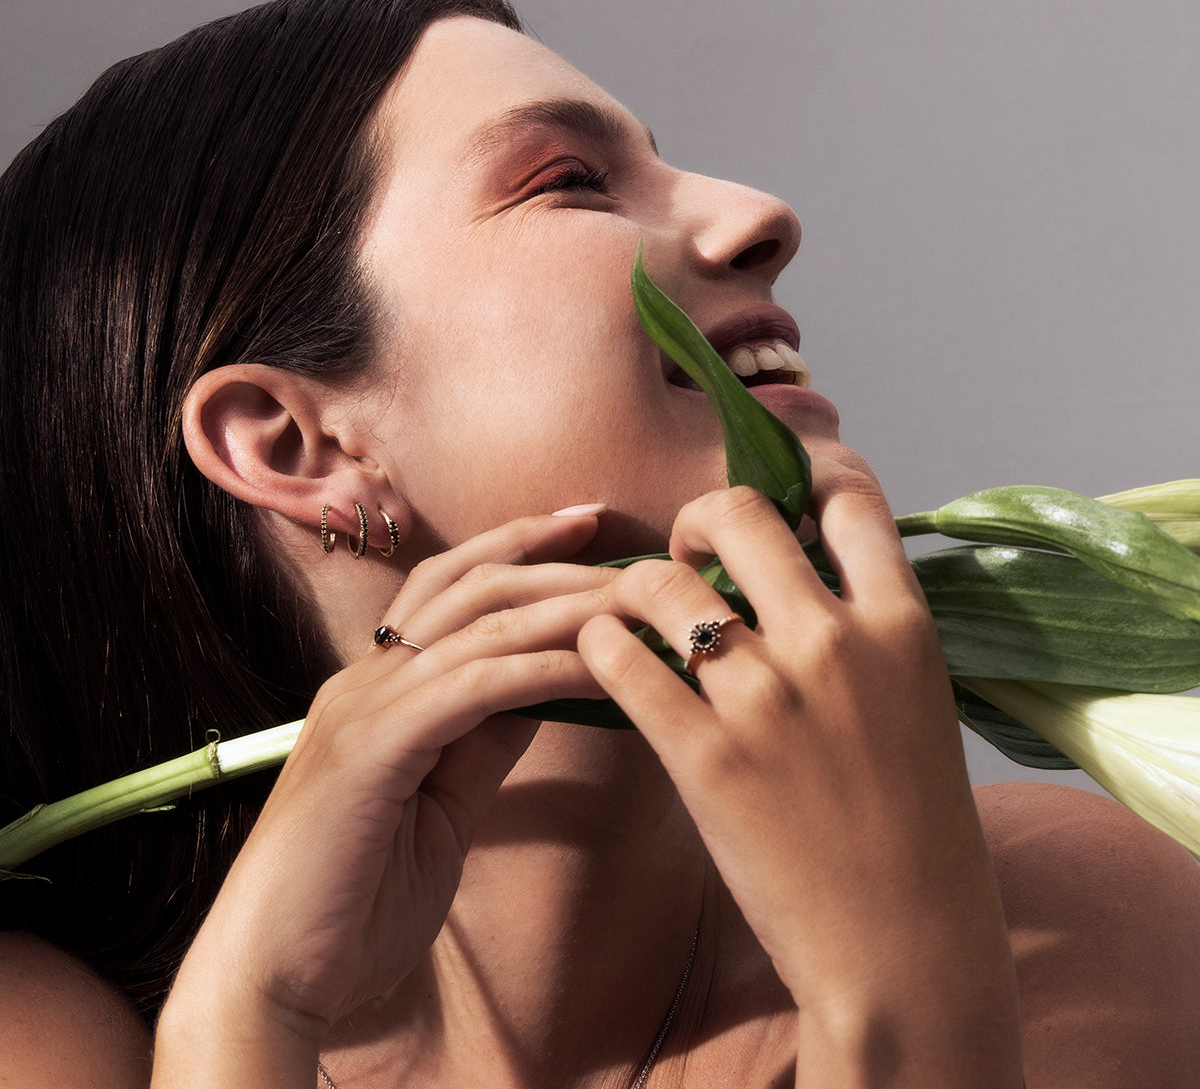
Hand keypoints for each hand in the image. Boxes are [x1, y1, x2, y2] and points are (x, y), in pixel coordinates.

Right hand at [155, 510, 614, 1078]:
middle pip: (470, 582)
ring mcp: (365, 707)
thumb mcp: (442, 806)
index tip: (589, 529)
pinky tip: (597, 666)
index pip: (452, 588)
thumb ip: (484, 742)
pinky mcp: (375, 748)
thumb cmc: (353, 902)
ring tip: (633, 597)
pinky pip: (474, 687)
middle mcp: (367, 679)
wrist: (270, 977)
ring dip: (565, 604)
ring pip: (478, 622)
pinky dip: (541, 669)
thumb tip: (545, 687)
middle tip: (630, 549)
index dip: (520, 549)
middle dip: (554, 557)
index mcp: (377, 687)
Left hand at [578, 461, 1022, 1083]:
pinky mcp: (704, 756)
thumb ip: (866, 629)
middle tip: (688, 556)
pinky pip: (621, 659)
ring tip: (635, 612)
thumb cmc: (918, 830)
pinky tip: (606, 656)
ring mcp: (765, 698)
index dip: (805, 475)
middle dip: (698, 519)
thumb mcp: (916, 703)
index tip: (775, 495)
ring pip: (661, 582)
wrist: (906, 948)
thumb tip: (797, 567)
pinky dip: (601, 644)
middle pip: (738, 512)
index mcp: (901, 626)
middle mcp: (833, 644)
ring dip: (636, 585)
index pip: (849, 495)